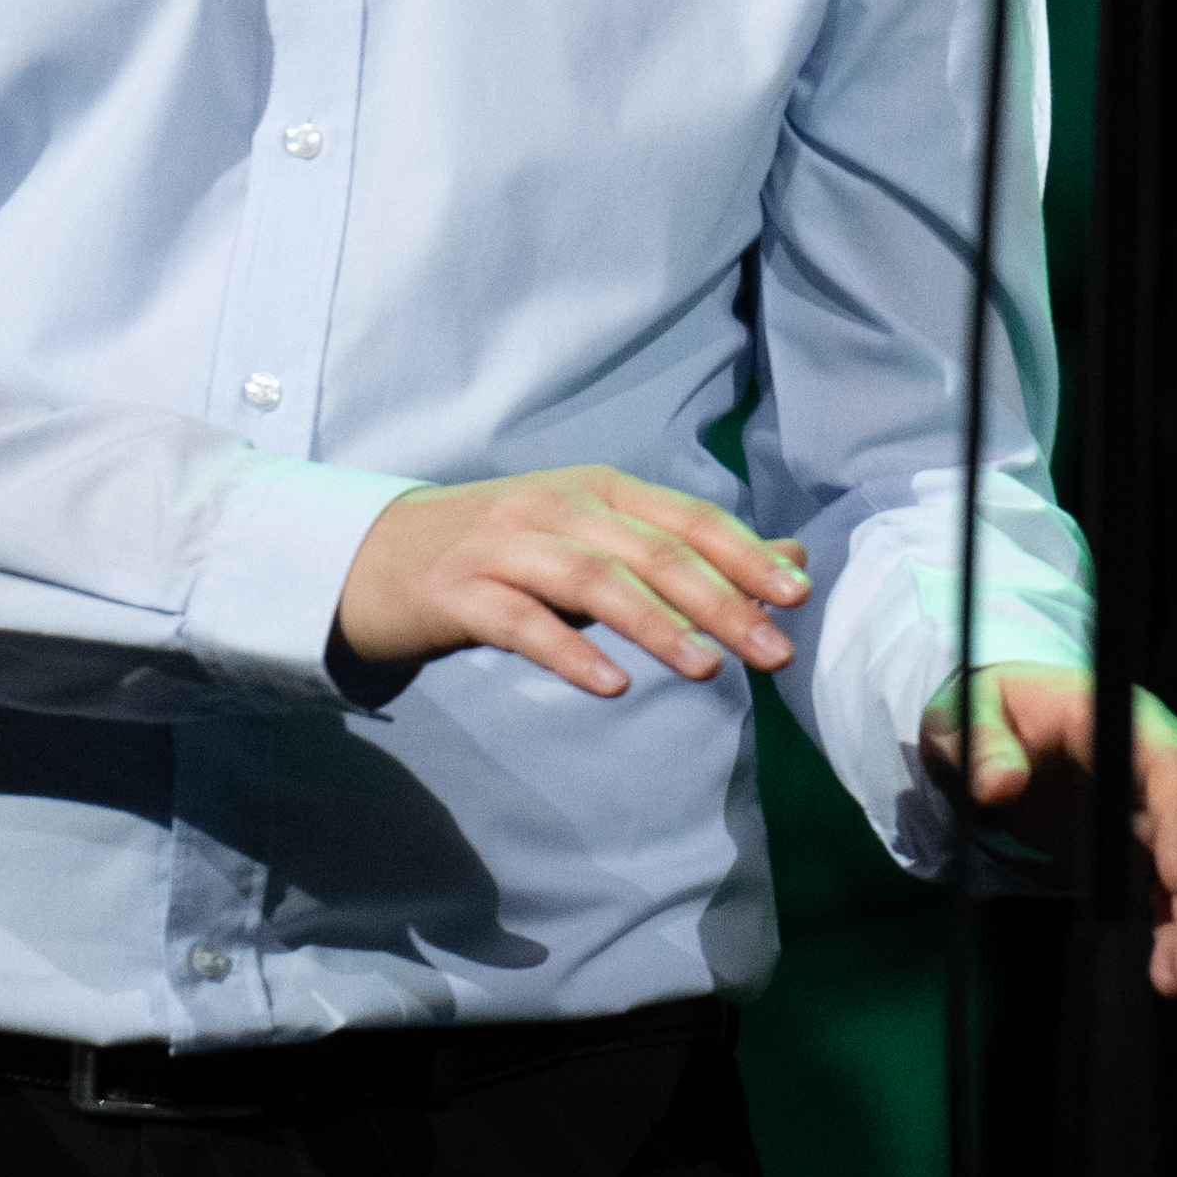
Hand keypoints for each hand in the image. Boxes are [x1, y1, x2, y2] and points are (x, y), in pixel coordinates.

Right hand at [335, 468, 805, 701]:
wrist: (376, 556)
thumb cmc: (506, 552)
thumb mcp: (597, 539)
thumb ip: (686, 552)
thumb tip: (789, 561)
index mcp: (600, 490)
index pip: (688, 519)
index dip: (745, 555)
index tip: (799, 596)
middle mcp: (558, 506)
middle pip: (653, 552)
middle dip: (721, 600)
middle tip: (774, 650)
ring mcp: (505, 545)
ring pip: (594, 581)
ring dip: (656, 626)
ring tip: (707, 669)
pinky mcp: (459, 591)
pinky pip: (522, 623)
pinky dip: (571, 653)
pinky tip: (612, 686)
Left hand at [946, 665, 1176, 1000]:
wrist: (989, 726)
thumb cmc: (982, 711)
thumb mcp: (967, 716)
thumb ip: (982, 744)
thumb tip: (1000, 784)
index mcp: (1120, 720)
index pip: (1171, 764)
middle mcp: (1154, 759)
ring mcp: (1153, 803)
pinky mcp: (1142, 840)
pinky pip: (1170, 886)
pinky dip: (1175, 929)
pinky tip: (1172, 974)